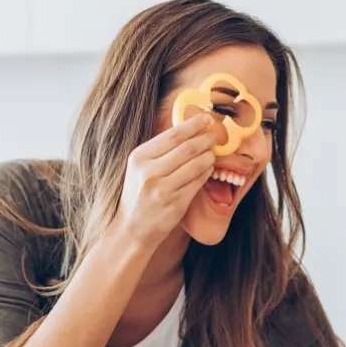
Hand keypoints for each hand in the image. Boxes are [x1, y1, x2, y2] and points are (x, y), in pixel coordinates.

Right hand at [114, 114, 216, 246]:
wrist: (132, 228)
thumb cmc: (140, 194)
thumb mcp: (140, 167)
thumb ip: (160, 149)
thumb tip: (189, 129)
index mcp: (139, 157)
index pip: (173, 135)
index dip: (194, 124)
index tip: (207, 118)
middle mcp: (149, 172)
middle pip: (187, 148)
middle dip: (205, 139)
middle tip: (214, 135)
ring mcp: (163, 189)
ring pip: (196, 164)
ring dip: (209, 156)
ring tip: (212, 152)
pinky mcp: (175, 204)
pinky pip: (198, 182)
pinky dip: (207, 172)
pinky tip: (208, 168)